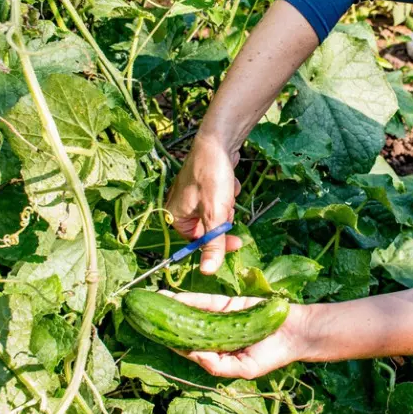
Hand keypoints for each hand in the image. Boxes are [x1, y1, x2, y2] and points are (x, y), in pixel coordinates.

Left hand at [161, 291, 303, 378]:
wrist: (296, 332)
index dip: (170, 343)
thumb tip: (191, 354)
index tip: (151, 337)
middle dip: (166, 323)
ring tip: (153, 301)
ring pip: (192, 313)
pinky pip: (207, 302)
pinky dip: (190, 299)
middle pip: (186, 329)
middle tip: (143, 316)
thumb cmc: (272, 355)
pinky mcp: (230, 303)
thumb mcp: (244, 369)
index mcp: (217, 354)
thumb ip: (217, 365)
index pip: (188, 349)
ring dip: (173, 307)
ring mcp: (221, 318)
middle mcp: (215, 336)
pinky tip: (174, 297)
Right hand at [166, 135, 242, 273]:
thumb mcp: (215, 213)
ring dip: (227, 205)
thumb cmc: (211, 176)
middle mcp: (180, 207)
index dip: (218, 243)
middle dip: (223, 218)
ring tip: (227, 190)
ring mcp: (193, 196)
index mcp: (174, 217)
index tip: (237, 242)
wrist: (218, 141)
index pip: (197, 243)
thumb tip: (208, 272)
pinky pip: (221, 200)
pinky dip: (228, 193)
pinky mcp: (205, 187)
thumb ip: (213, 244)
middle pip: (208, 229)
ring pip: (217, 214)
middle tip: (228, 206)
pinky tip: (229, 181)